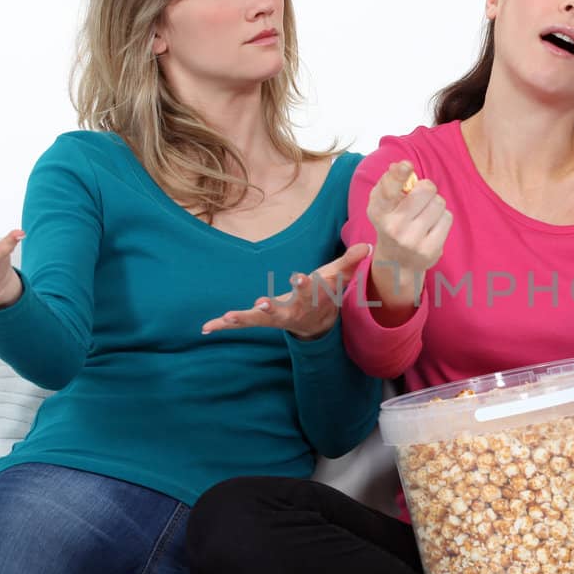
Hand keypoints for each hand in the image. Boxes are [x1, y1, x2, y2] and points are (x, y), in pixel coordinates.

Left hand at [202, 243, 370, 339]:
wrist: (317, 324)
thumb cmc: (325, 293)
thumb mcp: (338, 277)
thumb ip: (350, 261)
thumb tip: (368, 246)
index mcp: (312, 297)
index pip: (311, 289)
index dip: (306, 284)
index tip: (300, 277)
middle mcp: (293, 309)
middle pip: (284, 308)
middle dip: (274, 306)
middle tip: (262, 302)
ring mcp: (276, 316)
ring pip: (260, 319)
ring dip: (245, 317)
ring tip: (228, 316)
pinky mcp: (262, 319)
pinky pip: (242, 322)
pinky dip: (224, 325)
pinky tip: (206, 328)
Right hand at [366, 161, 451, 316]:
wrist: (397, 262)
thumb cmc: (392, 223)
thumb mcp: (383, 204)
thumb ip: (389, 182)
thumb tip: (399, 165)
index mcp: (379, 212)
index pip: (388, 190)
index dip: (398, 175)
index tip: (406, 165)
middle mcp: (394, 227)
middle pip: (425, 190)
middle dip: (427, 188)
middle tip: (421, 197)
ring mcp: (412, 241)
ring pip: (439, 203)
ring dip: (435, 204)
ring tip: (425, 214)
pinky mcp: (430, 250)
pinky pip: (447, 217)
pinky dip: (442, 218)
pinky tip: (432, 226)